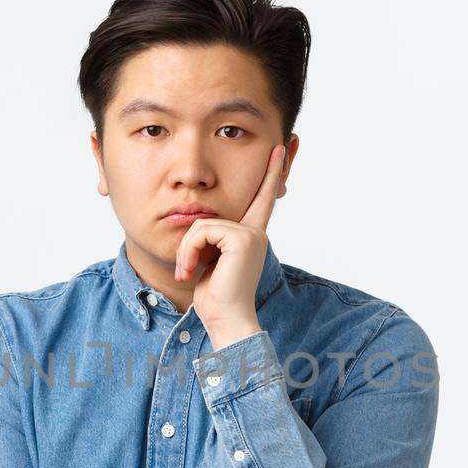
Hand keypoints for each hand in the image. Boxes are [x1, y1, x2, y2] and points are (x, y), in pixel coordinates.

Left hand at [175, 143, 285, 347]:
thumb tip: (198, 224)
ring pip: (201, 224)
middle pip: (210, 218)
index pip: (262, 199)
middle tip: (189, 270)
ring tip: (188, 272)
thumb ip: (210, 239)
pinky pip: (201, 231)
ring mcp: (251, 234)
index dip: (272, 173)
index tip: (281, 147)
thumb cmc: (215, 298)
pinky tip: (191, 271)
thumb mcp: (209, 261)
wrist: (226, 320)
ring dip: (186, 251)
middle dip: (191, 244)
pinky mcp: (242, 238)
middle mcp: (255, 231)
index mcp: (250, 235)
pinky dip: (188, 252)